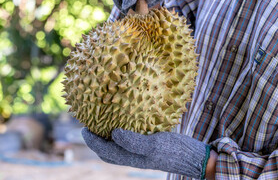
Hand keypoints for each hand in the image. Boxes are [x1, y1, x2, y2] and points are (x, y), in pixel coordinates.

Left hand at [82, 128, 209, 178]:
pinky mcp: (149, 145)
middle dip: (96, 139)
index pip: (104, 150)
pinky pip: (130, 139)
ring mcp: (141, 151)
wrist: (194, 157)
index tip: (83, 128)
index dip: (91, 141)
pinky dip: (122, 132)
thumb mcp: (153, 144)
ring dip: (108, 135)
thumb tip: (113, 133)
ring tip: (104, 121)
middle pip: (108, 150)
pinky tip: (126, 119)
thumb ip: (133, 141)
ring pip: (118, 145)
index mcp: (130, 157)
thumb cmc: (174, 151)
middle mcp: (133, 155)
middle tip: (90, 124)